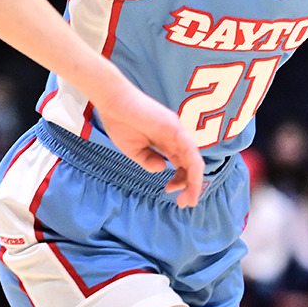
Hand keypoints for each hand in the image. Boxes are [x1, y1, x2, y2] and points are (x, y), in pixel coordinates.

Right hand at [91, 79, 205, 207]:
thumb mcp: (135, 150)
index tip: (169, 191)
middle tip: (185, 203)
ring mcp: (177, 131)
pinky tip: (190, 183)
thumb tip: (161, 169)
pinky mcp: (174, 128)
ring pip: (194, 160)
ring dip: (195, 182)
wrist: (112, 103)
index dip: (180, 180)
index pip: (182, 164)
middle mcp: (176, 137)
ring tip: (189, 200)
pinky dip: (193, 169)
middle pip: (191, 164)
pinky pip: (190, 151)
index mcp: (167, 142)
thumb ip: (148, 161)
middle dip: (191, 185)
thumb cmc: (120, 122)